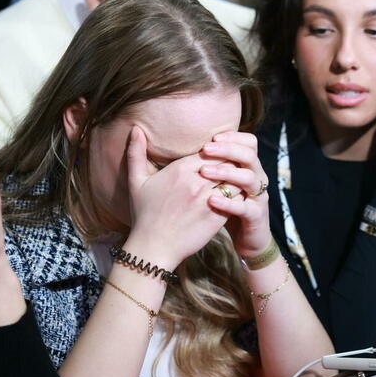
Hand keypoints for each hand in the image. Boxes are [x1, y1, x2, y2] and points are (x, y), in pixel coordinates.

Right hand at [124, 126, 230, 268]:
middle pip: (227, 161)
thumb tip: (136, 128)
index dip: (220, 151)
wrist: (153, 248)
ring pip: (236, 179)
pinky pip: (238, 199)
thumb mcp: (136, 182)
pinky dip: (239, 196)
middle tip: (236, 166)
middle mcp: (197, 181)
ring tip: (239, 181)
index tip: (221, 156)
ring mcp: (209, 199)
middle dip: (232, 163)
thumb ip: (136, 153)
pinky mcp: (217, 216)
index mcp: (181, 169)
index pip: (212, 150)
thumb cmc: (144, 214)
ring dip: (238, 179)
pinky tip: (237, 198)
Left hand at [198, 131, 273, 257]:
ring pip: (249, 178)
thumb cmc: (227, 208)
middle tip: (205, 149)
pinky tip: (211, 200)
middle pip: (249, 155)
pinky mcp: (256, 216)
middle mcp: (257, 178)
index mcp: (249, 168)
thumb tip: (185, 149)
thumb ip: (210, 167)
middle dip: (227, 149)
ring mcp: (258, 197)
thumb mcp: (219, 184)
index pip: (248, 143)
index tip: (211, 137)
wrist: (247, 239)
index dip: (232, 137)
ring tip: (204, 172)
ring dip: (226, 173)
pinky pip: (244, 207)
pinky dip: (228, 203)